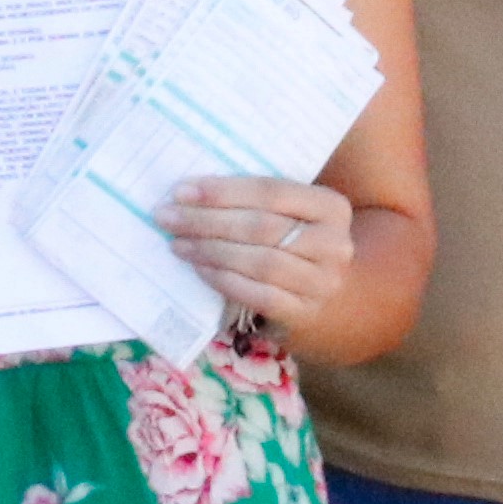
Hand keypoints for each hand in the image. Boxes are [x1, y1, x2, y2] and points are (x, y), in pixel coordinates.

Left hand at [152, 174, 355, 334]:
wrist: (329, 294)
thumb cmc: (296, 243)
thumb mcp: (292, 215)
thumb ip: (257, 200)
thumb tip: (192, 191)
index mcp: (331, 206)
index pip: (271, 191)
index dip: (224, 191)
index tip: (181, 191)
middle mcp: (334, 243)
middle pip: (261, 227)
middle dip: (207, 221)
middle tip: (167, 217)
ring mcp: (322, 281)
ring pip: (259, 262)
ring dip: (211, 251)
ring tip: (178, 243)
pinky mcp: (305, 312)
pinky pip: (259, 295)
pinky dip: (225, 280)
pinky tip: (200, 269)